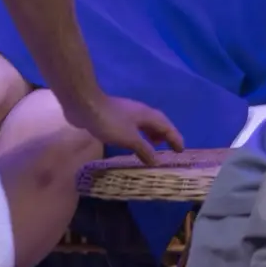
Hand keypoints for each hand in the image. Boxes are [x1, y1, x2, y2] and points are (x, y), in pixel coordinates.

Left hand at [68, 95, 183, 164]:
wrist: (84, 106)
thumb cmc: (110, 122)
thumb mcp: (130, 139)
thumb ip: (144, 150)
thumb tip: (157, 161)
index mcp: (147, 115)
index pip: (167, 127)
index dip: (175, 138)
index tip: (180, 151)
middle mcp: (140, 112)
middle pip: (157, 123)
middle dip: (164, 135)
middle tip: (168, 149)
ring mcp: (127, 113)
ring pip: (144, 124)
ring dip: (150, 135)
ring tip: (152, 147)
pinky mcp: (115, 116)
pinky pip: (133, 127)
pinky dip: (138, 136)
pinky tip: (131, 143)